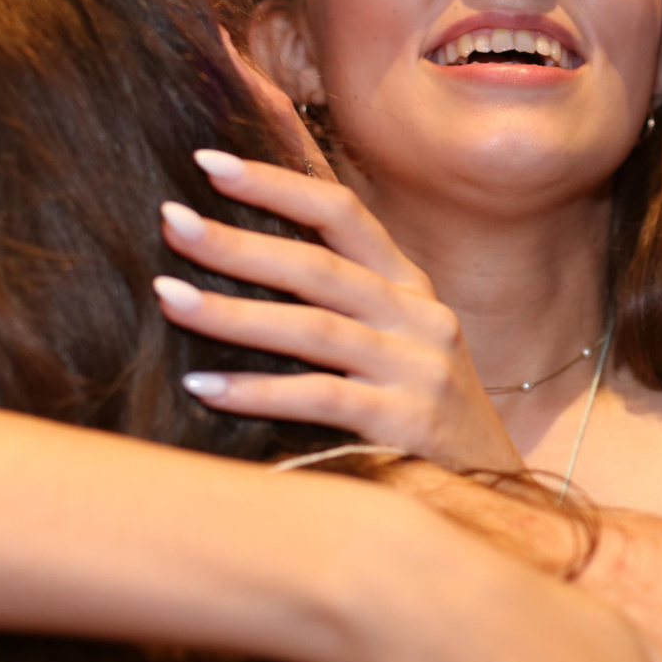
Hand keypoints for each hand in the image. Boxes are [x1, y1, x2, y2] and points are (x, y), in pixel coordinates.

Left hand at [154, 150, 524, 473]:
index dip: (277, 183)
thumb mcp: (394, 347)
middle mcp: (420, 317)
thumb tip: (239, 255)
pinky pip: (322, 397)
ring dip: (235, 312)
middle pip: (321, 264)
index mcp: (410, 287)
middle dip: (240, 240)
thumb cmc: (420, 420)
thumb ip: (338, 302)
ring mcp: (420, 368)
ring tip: (168, 297)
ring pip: (317, 327)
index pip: (343, 213)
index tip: (207, 163)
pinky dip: (259, 391)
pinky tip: (202, 386)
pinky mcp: (410, 423)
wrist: (493, 498)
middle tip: (170, 219)